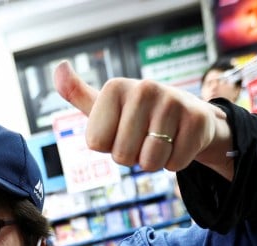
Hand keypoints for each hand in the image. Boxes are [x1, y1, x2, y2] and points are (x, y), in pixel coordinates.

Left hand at [53, 61, 233, 176]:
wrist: (186, 114)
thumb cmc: (136, 116)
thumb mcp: (105, 106)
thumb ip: (77, 94)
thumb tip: (59, 68)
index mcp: (115, 87)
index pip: (96, 144)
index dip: (109, 146)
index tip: (120, 131)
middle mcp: (144, 88)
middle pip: (122, 155)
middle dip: (132, 156)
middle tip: (142, 138)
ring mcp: (172, 101)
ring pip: (149, 161)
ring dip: (153, 161)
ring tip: (160, 140)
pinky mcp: (197, 119)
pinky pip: (175, 164)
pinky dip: (175, 162)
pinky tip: (178, 142)